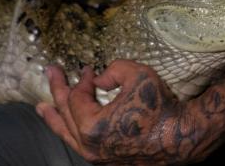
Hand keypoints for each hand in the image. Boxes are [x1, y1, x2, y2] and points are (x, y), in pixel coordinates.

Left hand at [36, 59, 205, 164]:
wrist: (182, 137)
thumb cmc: (159, 106)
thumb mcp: (137, 74)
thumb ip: (113, 69)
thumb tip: (100, 79)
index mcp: (92, 127)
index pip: (77, 98)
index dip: (81, 79)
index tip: (88, 68)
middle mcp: (91, 147)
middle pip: (65, 115)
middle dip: (57, 91)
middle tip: (50, 72)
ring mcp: (98, 158)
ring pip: (69, 135)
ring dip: (55, 118)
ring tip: (42, 108)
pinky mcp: (108, 161)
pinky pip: (82, 144)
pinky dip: (71, 131)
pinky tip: (67, 125)